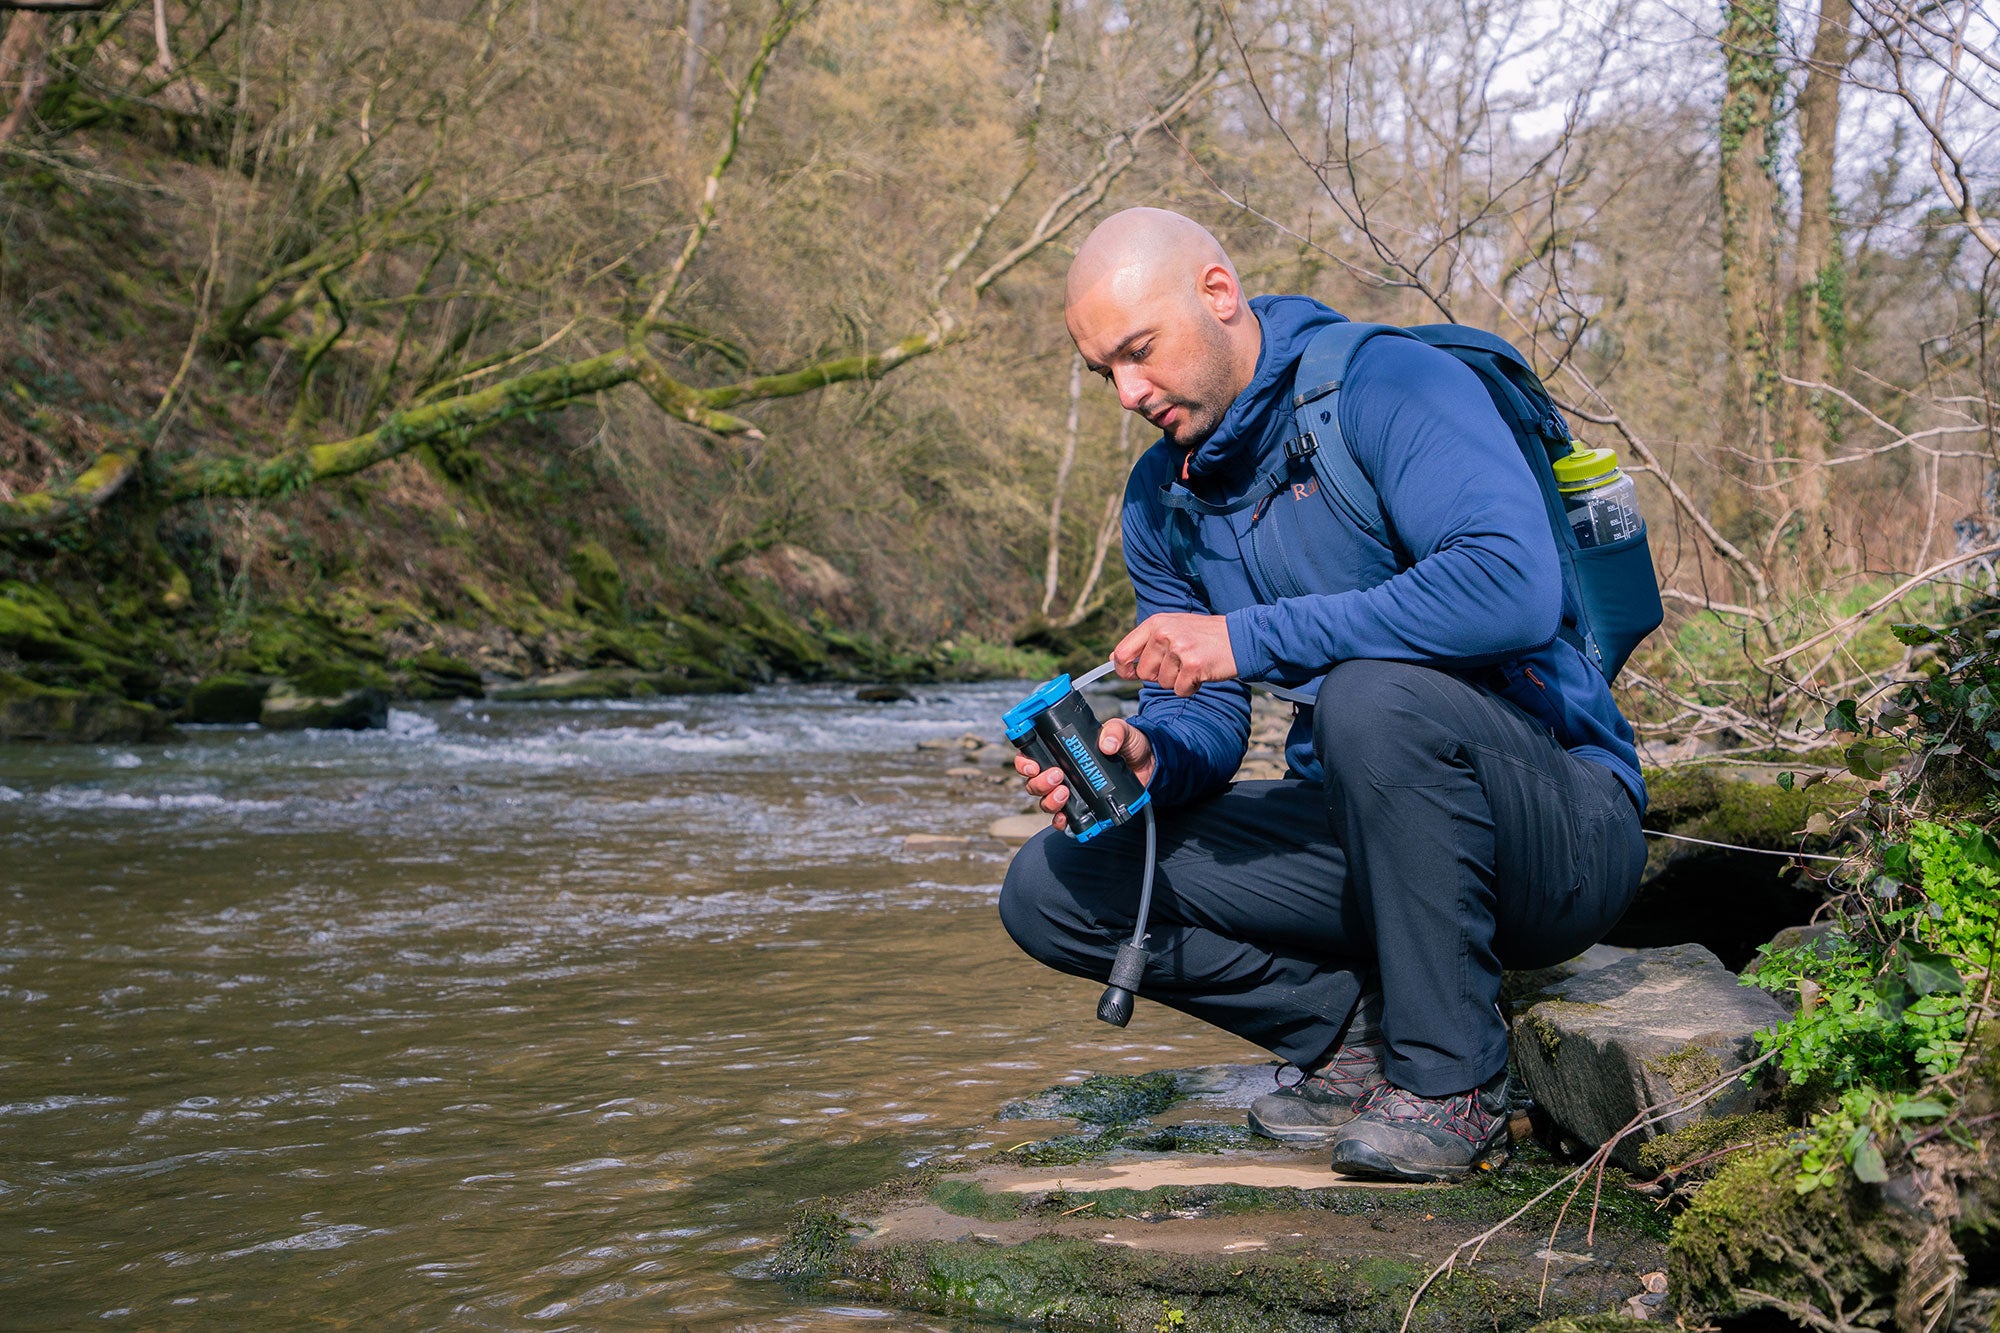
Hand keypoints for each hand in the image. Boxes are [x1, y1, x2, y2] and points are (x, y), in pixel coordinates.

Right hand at [1014, 717, 1155, 832]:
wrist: (1147, 763)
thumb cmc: (1127, 744)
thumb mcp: (1122, 731)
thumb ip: (1115, 731)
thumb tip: (1107, 744)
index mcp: (1060, 750)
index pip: (1030, 756)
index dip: (1024, 763)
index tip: (1033, 766)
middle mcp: (1060, 772)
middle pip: (1034, 782)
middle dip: (1040, 783)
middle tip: (1057, 776)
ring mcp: (1071, 791)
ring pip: (1045, 802)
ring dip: (1050, 800)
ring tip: (1066, 792)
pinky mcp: (1083, 807)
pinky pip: (1064, 819)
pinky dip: (1061, 822)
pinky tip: (1066, 818)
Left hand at [1113, 612, 1237, 696]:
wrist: (1240, 637)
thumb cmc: (1203, 636)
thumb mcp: (1171, 628)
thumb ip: (1143, 642)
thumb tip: (1114, 658)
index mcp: (1155, 623)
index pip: (1122, 652)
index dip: (1123, 670)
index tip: (1130, 675)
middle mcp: (1164, 633)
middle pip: (1144, 673)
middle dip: (1160, 675)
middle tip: (1179, 663)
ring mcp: (1179, 649)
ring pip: (1163, 683)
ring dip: (1178, 680)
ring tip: (1193, 664)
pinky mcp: (1193, 665)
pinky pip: (1180, 690)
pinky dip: (1190, 687)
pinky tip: (1201, 673)